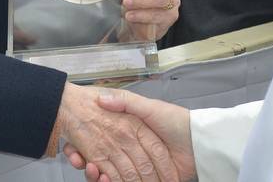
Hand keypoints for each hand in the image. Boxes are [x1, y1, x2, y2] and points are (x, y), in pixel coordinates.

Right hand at [64, 89, 194, 181]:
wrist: (199, 141)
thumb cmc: (174, 120)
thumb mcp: (148, 107)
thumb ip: (126, 103)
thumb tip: (101, 98)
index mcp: (131, 132)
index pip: (103, 139)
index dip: (87, 144)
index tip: (73, 148)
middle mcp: (133, 150)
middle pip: (104, 159)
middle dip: (90, 163)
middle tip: (80, 163)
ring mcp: (139, 167)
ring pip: (111, 173)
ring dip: (98, 175)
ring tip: (90, 171)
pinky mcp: (147, 180)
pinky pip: (122, 181)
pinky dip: (111, 181)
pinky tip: (103, 178)